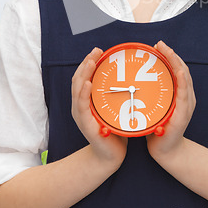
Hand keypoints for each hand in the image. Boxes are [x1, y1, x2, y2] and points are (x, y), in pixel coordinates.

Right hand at [71, 48, 127, 167]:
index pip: (84, 76)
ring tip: (91, 61)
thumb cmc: (114, 131)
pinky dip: (83, 93)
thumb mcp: (113, 108)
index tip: (98, 51)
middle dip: (86, 63)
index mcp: (86, 100)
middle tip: (96, 51)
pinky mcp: (85, 123)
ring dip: (84, 73)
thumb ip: (115, 94)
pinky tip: (88, 83)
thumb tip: (130, 77)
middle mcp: (79, 105)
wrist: (110, 156)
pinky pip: (82, 105)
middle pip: (78, 79)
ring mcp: (81, 114)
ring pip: (78, 89)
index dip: (89, 62)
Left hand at [146, 40, 195, 160]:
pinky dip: (182, 81)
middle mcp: (187, 96)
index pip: (177, 69)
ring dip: (176, 62)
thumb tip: (135, 79)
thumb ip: (151, 94)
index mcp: (180, 94)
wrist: (166, 152)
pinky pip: (184, 93)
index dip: (170, 56)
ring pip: (185, 77)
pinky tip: (178, 72)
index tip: (159, 45)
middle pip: (182, 69)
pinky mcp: (183, 113)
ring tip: (168, 51)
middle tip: (161, 44)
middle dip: (172, 55)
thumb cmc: (158, 129)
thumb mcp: (155, 106)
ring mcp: (187, 104)